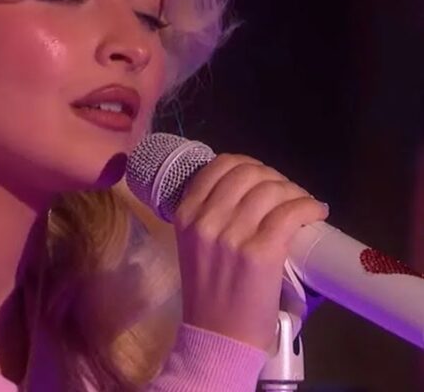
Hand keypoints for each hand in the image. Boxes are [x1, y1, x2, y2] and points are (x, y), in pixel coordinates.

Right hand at [172, 153, 328, 351]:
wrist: (217, 336)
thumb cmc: (207, 292)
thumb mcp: (192, 244)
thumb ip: (208, 214)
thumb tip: (250, 189)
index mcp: (186, 213)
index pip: (221, 165)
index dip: (249, 165)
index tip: (264, 179)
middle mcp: (206, 219)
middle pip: (249, 173)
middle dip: (274, 178)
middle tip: (286, 194)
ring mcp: (233, 235)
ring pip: (272, 189)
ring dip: (294, 191)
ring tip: (302, 205)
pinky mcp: (261, 253)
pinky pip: (290, 212)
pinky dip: (309, 207)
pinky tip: (315, 212)